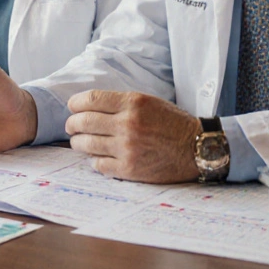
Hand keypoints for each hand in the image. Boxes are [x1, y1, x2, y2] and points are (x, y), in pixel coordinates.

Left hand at [66, 90, 201, 183]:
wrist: (197, 148)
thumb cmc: (171, 123)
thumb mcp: (147, 101)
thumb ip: (119, 103)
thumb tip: (87, 107)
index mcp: (132, 102)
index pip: (90, 99)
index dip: (75, 103)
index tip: (72, 107)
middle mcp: (128, 124)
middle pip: (83, 122)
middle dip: (72, 124)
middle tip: (71, 127)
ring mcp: (127, 148)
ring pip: (86, 144)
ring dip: (78, 143)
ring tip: (80, 142)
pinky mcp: (129, 169)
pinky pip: (98, 164)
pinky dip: (93, 160)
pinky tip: (97, 157)